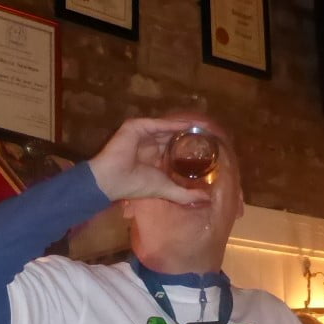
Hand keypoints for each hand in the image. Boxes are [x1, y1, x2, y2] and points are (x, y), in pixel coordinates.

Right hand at [87, 116, 213, 205]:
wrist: (113, 180)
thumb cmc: (136, 185)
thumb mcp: (167, 189)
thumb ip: (186, 194)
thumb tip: (207, 200)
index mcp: (153, 157)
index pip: (174, 148)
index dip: (190, 147)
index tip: (209, 147)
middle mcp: (149, 144)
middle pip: (173, 136)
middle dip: (191, 135)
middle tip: (211, 134)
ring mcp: (142, 134)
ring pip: (168, 128)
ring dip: (186, 127)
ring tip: (205, 127)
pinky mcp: (137, 126)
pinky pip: (159, 124)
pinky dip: (174, 124)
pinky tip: (189, 125)